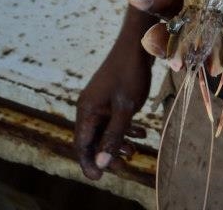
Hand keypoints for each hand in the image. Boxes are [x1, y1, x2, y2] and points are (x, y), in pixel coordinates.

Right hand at [74, 40, 151, 179]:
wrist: (137, 43)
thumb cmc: (130, 74)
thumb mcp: (125, 109)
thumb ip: (114, 136)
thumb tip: (101, 164)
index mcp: (86, 110)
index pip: (81, 145)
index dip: (89, 163)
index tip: (99, 179)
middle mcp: (88, 106)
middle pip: (93, 139)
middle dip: (107, 155)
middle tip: (124, 166)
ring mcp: (99, 100)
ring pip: (104, 130)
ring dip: (117, 143)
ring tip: (134, 153)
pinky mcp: (110, 96)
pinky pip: (112, 118)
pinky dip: (124, 128)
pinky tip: (140, 133)